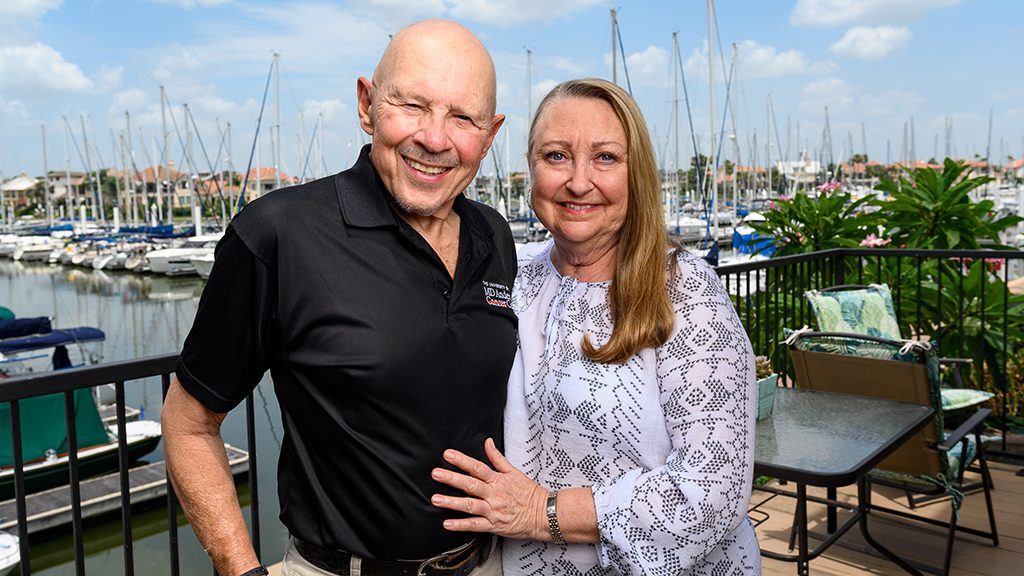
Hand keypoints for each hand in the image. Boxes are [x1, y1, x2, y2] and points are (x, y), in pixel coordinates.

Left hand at [431, 438, 548, 540]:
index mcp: (498, 480)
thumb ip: (497, 458)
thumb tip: (487, 442)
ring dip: (452, 502)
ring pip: (470, 505)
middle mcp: (494, 494)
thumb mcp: (514, 471)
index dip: (462, 460)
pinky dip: (461, 525)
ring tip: (436, 499)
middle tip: (436, 474)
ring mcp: (493, 510)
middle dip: (452, 479)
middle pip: (470, 484)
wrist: (543, 514)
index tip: (447, 455)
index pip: (477, 467)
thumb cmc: (529, 493)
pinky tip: (448, 523)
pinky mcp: (493, 525)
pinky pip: (475, 525)